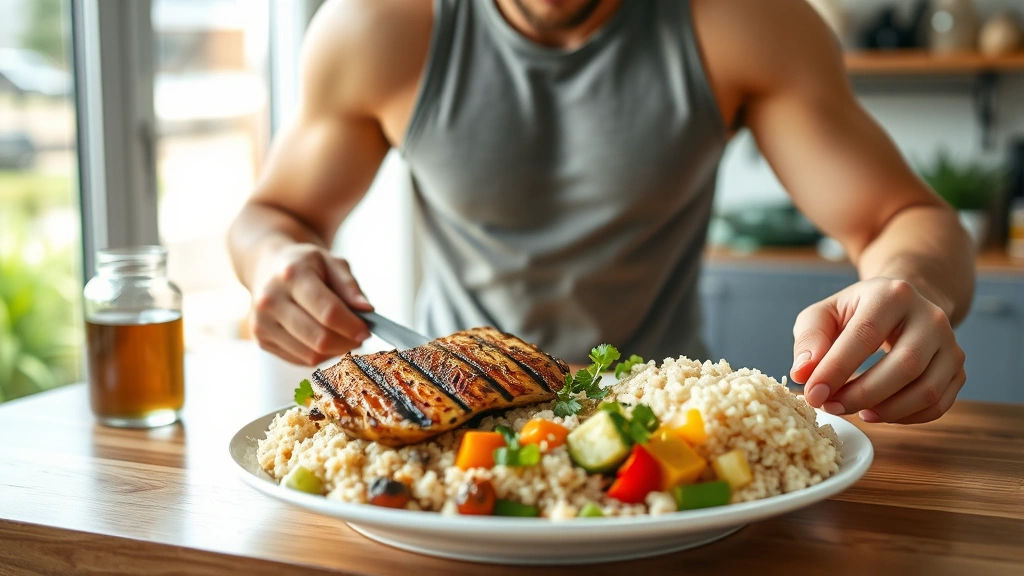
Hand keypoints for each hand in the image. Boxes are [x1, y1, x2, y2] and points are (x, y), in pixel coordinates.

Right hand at [249, 244, 372, 365]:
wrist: (267, 266)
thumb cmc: (304, 264)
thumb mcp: (330, 262)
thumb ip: (350, 286)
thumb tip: (367, 310)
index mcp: (292, 275)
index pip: (328, 311)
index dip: (352, 326)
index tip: (367, 330)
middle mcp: (271, 300)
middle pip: (319, 338)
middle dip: (347, 342)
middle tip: (360, 337)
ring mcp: (262, 322)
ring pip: (310, 355)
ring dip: (335, 351)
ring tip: (344, 337)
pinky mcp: (262, 339)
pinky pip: (300, 360)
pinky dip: (320, 355)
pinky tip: (325, 340)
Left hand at [790, 278, 965, 423]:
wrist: (900, 306)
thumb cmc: (855, 313)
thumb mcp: (823, 314)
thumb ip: (809, 340)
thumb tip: (803, 374)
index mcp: (892, 295)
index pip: (865, 335)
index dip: (837, 369)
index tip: (813, 393)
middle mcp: (930, 317)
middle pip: (904, 366)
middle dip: (862, 394)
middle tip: (830, 406)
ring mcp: (950, 344)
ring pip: (927, 390)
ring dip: (886, 410)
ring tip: (853, 411)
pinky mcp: (957, 368)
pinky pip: (938, 404)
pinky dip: (906, 417)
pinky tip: (877, 413)